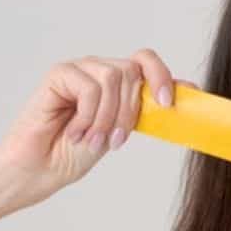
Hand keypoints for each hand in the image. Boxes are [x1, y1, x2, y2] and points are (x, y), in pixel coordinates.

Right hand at [0, 48, 196, 209]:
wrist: (40, 170)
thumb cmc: (75, 153)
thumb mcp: (121, 131)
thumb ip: (149, 109)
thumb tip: (190, 89)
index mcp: (117, 83)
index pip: (146, 60)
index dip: (161, 75)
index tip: (167, 102)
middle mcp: (99, 71)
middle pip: (132, 72)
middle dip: (129, 113)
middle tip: (114, 142)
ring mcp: (79, 70)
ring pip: (113, 77)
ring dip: (107, 117)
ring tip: (93, 140)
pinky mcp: (59, 74)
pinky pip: (89, 87)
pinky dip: (87, 116)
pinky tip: (74, 132)